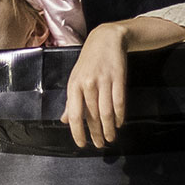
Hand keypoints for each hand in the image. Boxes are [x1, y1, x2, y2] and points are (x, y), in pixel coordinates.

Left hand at [62, 22, 128, 148]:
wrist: (106, 39)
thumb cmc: (88, 62)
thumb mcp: (75, 79)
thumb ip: (71, 101)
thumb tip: (65, 120)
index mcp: (74, 85)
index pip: (75, 114)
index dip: (78, 131)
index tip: (81, 144)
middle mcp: (87, 84)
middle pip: (92, 116)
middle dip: (95, 133)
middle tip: (99, 145)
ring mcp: (103, 81)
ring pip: (106, 112)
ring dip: (108, 128)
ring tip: (110, 138)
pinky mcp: (118, 78)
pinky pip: (119, 102)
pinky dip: (119, 115)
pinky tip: (119, 123)